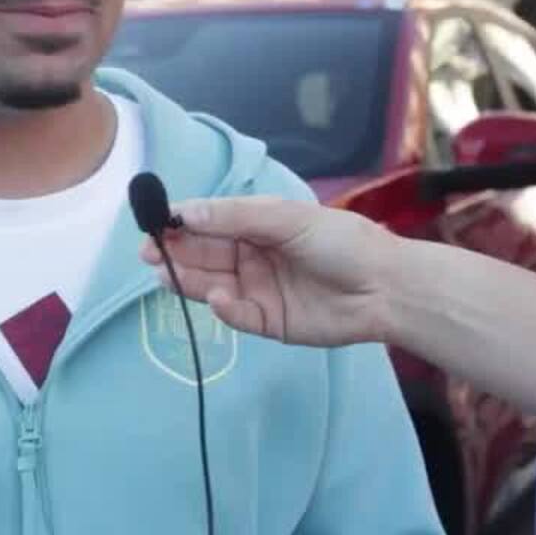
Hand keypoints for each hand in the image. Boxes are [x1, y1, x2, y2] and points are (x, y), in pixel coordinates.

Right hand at [139, 196, 398, 347]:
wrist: (385, 288)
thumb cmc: (341, 242)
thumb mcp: (287, 219)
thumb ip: (235, 217)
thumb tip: (186, 212)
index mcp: (257, 225)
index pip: (209, 222)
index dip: (180, 223)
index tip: (152, 225)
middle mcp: (252, 256)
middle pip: (204, 254)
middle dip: (175, 252)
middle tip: (150, 254)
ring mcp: (258, 290)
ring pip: (212, 284)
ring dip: (189, 280)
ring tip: (167, 276)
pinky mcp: (268, 322)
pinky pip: (236, 315)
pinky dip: (223, 308)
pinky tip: (217, 298)